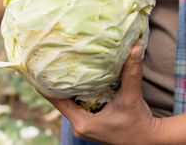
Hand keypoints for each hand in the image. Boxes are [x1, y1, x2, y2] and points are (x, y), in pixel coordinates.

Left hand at [41, 46, 160, 144]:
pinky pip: (77, 108)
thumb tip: (136, 49)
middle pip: (61, 102)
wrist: (150, 142)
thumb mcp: (132, 98)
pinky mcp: (91, 126)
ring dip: (66, 90)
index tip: (35, 72)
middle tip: (46, 65)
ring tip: (57, 69)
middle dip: (56, 85)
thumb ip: (132, 74)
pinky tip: (76, 82)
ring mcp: (84, 128)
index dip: (45, 87)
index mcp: (83, 123)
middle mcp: (80, 127)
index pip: (57, 102)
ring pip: (69, 105)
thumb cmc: (139, 123)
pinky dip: (76, 96)